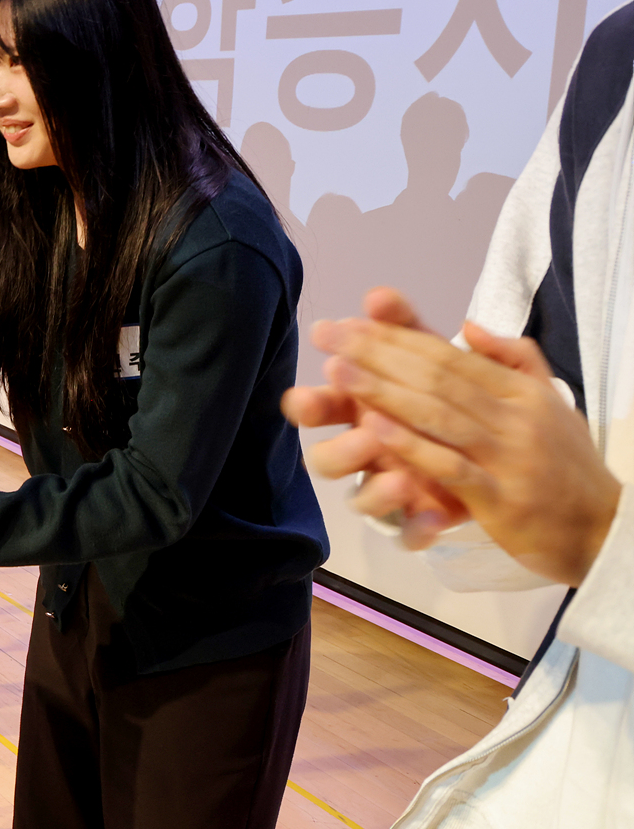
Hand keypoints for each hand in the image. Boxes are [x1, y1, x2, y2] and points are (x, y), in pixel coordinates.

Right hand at [282, 287, 467, 546]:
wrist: (519, 457)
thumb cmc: (459, 401)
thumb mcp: (442, 359)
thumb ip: (408, 328)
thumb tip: (379, 295)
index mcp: (363, 411)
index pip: (319, 408)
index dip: (310, 400)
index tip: (324, 380)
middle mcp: (368, 452)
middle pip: (326, 460)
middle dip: (339, 449)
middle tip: (367, 433)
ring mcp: (391, 489)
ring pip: (360, 500)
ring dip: (376, 491)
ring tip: (404, 481)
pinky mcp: (420, 519)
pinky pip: (408, 534)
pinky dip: (418, 527)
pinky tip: (437, 516)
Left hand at [308, 308, 621, 585]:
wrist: (606, 528)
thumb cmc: (566, 464)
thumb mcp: (548, 402)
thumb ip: (512, 359)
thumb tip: (468, 326)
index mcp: (520, 391)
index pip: (449, 355)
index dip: (397, 337)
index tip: (350, 321)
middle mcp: (514, 416)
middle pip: (436, 377)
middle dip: (376, 353)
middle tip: (328, 333)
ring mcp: (507, 456)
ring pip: (439, 414)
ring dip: (384, 391)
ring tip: (338, 370)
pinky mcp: (500, 497)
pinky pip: (449, 466)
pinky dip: (411, 446)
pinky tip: (374, 430)